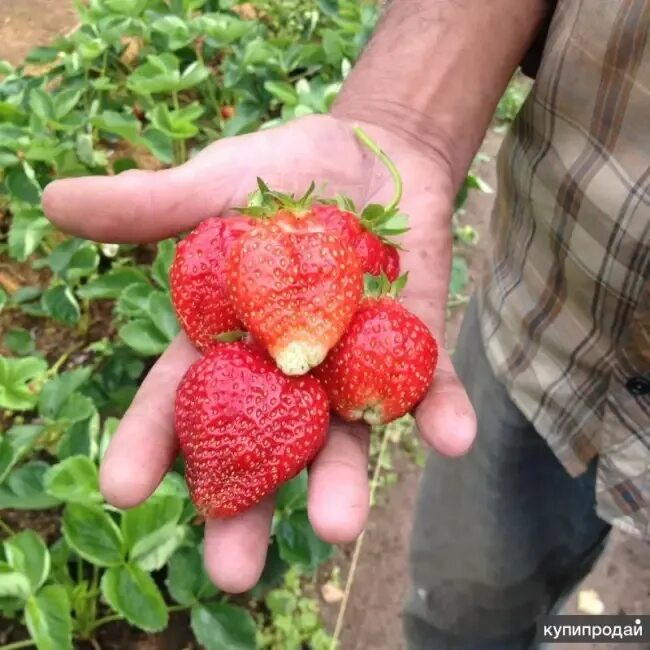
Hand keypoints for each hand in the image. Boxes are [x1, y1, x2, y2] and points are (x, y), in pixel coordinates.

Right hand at [43, 114, 475, 591]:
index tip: (125, 489)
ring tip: (338, 526)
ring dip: (342, 477)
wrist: (372, 154)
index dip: (153, 440)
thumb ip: (153, 206)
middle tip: (231, 571)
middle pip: (260, 442)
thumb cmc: (282, 172)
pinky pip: (429, 382)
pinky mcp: (413, 341)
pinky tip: (450, 438)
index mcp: (230, 338)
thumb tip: (56, 201)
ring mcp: (353, 360)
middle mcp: (289, 366)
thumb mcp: (217, 186)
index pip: (183, 398)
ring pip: (343, 430)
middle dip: (248, 503)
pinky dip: (440, 408)